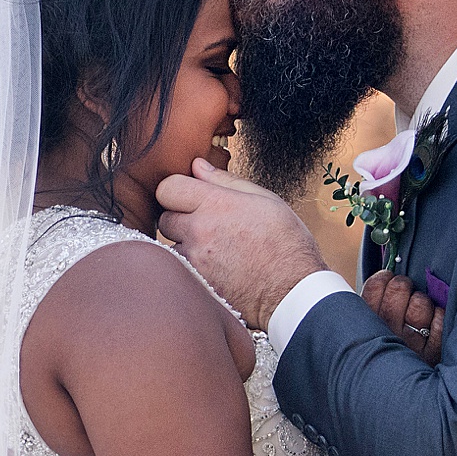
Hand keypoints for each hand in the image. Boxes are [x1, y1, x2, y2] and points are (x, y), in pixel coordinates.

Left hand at [156, 159, 328, 331]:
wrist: (293, 290)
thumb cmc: (285, 242)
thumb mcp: (263, 200)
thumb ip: (225, 181)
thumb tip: (197, 166)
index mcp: (215, 204)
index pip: (167, 188)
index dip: (176, 189)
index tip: (188, 194)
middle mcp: (199, 231)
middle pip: (164, 218)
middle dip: (179, 217)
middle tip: (204, 223)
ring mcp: (195, 260)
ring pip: (170, 246)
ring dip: (184, 245)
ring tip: (214, 248)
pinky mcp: (197, 284)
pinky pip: (181, 269)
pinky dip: (191, 266)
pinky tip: (214, 266)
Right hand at [362, 268, 443, 365]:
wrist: (396, 405)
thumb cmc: (381, 364)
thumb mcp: (364, 339)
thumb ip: (368, 308)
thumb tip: (380, 276)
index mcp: (366, 329)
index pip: (377, 285)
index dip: (385, 280)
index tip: (387, 287)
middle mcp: (387, 336)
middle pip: (400, 288)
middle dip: (404, 289)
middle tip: (404, 300)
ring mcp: (412, 345)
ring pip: (421, 303)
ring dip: (422, 306)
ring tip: (417, 320)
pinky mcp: (434, 354)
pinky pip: (440, 320)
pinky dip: (438, 321)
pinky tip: (430, 331)